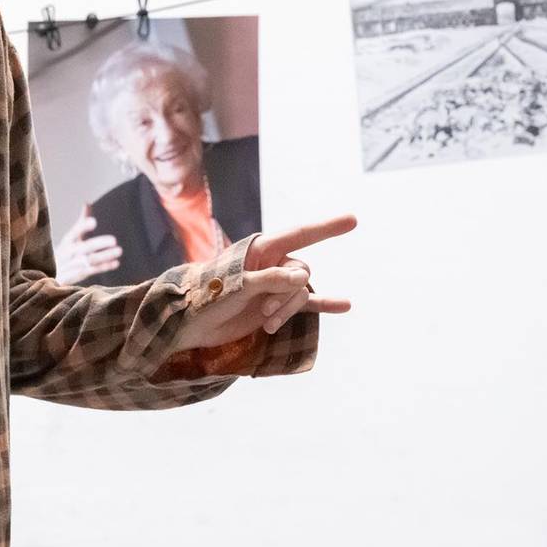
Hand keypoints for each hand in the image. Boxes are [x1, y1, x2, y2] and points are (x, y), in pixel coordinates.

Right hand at [53, 203, 120, 282]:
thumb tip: (87, 203)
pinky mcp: (75, 277)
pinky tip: (115, 263)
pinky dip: (104, 267)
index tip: (93, 222)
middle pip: (84, 247)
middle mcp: (67, 253)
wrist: (49, 276)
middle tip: (113, 240)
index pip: (73, 233)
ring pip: (90, 260)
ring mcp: (70, 266)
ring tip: (119, 250)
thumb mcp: (70, 239)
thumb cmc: (64, 254)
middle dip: (98, 244)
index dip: (82, 227)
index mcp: (66, 242)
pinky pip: (92, 271)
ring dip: (105, 256)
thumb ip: (81, 223)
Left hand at [171, 213, 355, 351]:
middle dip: (287, 295)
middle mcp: (272, 264)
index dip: (326, 228)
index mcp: (260, 250)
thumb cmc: (208, 298)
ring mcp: (275, 286)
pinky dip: (325, 305)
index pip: (300, 235)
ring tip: (267, 323)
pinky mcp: (276, 307)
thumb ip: (269, 280)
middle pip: (301, 273)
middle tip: (264, 311)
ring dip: (288, 309)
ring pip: (301, 293)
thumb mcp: (236, 286)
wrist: (193, 326)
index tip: (353, 220)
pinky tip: (345, 306)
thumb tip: (303, 278)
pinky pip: (307, 304)